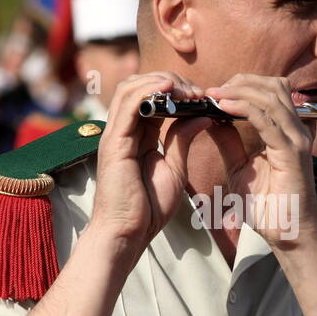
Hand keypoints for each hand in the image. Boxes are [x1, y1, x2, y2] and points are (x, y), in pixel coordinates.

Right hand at [89, 71, 203, 261]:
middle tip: (196, 91)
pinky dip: (147, 90)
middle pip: (139, 86)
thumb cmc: (148, 208)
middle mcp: (123, 131)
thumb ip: (183, 139)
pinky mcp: (113, 143)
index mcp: (137, 136)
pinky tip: (169, 88)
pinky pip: (128, 105)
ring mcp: (115, 135)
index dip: (176, 90)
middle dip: (169, 81)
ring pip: (130, 89)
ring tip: (185, 88)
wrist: (128, 233)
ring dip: (159, 82)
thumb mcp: (175, 168)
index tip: (202, 96)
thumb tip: (203, 115)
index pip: (151, 98)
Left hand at [204, 75, 316, 249]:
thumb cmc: (267, 207)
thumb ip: (229, 143)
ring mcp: (297, 139)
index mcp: (286, 131)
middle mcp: (296, 130)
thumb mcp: (238, 168)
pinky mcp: (292, 153)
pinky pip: (267, 120)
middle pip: (272, 86)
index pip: (270, 91)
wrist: (287, 234)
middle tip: (212, 90)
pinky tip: (223, 108)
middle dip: (240, 82)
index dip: (241, 85)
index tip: (213, 92)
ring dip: (239, 91)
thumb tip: (211, 119)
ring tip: (214, 95)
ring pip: (271, 96)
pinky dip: (244, 108)